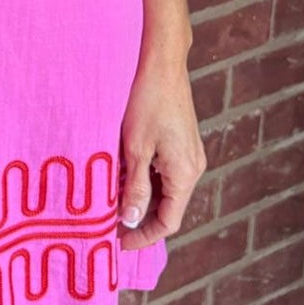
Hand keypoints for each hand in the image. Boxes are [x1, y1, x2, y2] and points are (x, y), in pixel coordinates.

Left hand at [117, 61, 207, 253]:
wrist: (161, 62)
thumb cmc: (147, 101)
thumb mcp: (136, 148)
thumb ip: (136, 187)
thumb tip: (131, 220)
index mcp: (185, 173)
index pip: (169, 222)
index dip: (144, 236)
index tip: (118, 242)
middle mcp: (193, 167)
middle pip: (169, 208)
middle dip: (142, 220)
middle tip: (110, 226)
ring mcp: (189, 153)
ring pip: (166, 190)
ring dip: (143, 200)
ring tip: (113, 203)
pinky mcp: (182, 142)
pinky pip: (166, 172)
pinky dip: (147, 181)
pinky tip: (124, 177)